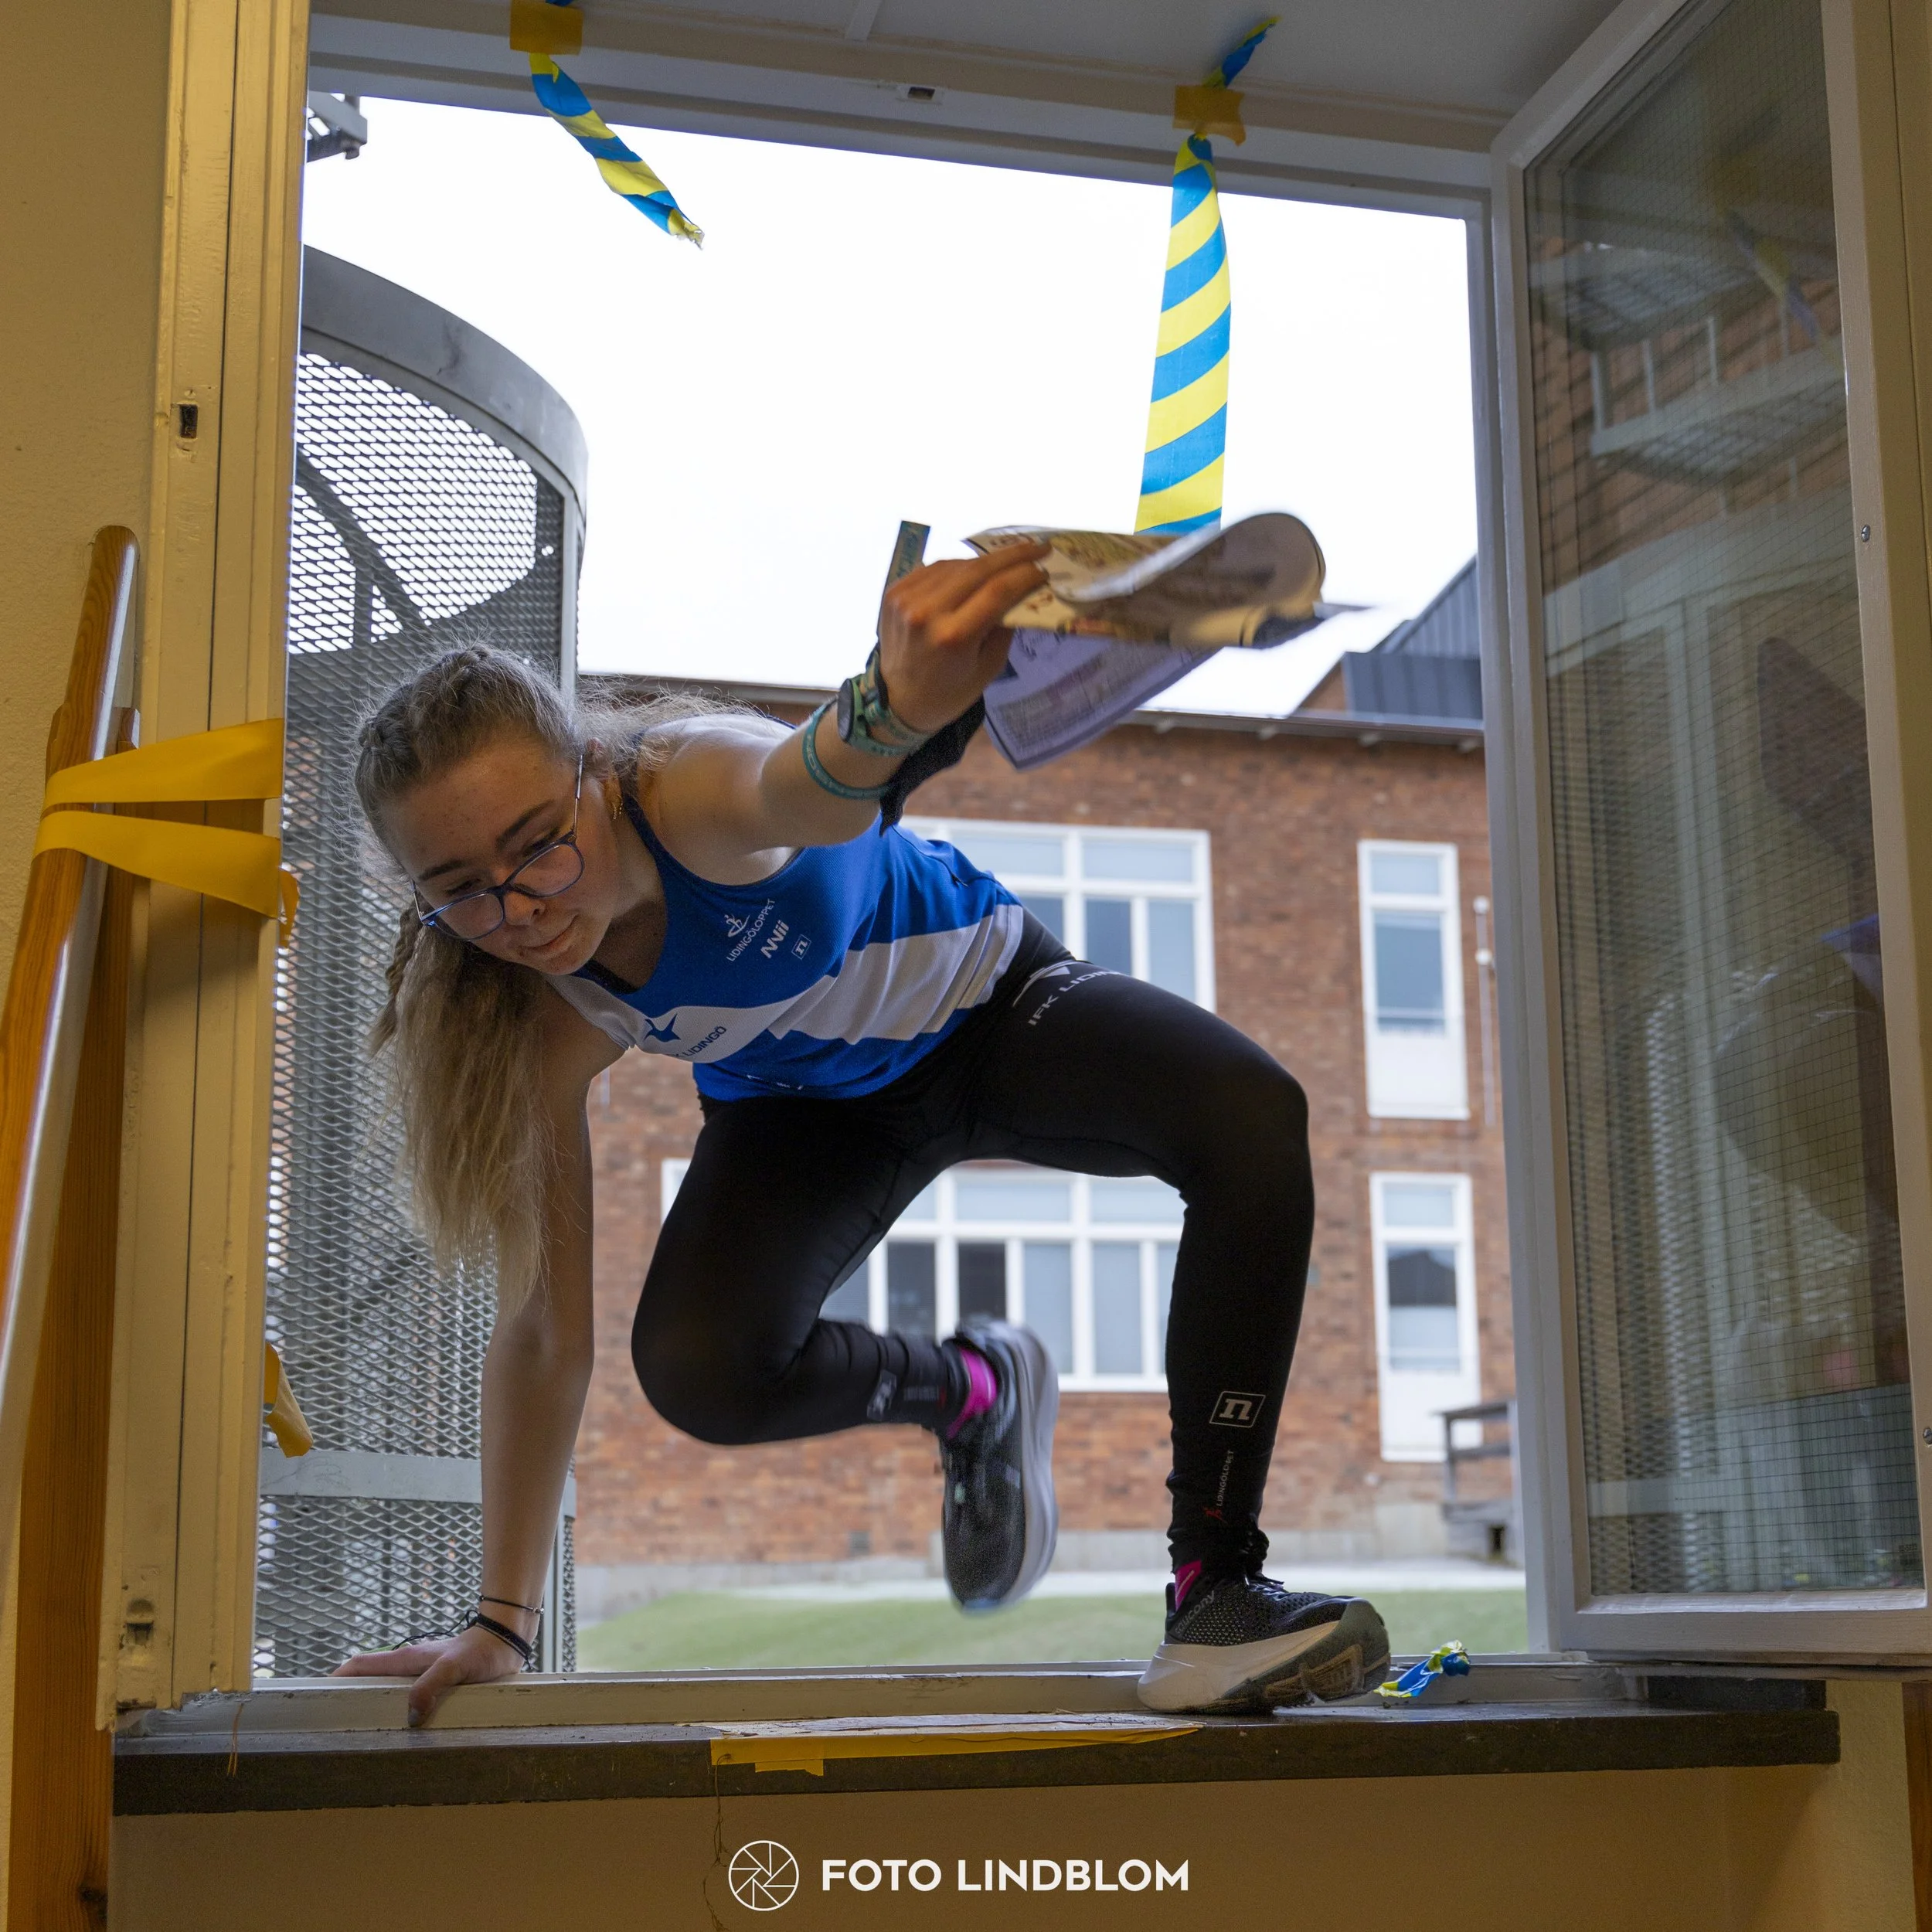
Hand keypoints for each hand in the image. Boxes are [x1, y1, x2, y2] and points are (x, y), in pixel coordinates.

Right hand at [332, 1619, 526, 1726]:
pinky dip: (396, 1712)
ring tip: (361, 1737)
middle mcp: (408, 1667)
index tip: (316, 1698)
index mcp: (406, 1659)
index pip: (360, 1665)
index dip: (336, 1679)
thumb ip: (432, 1685)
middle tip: (334, 1728)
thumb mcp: (456, 1667)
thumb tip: (409, 1715)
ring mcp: (420, 1675)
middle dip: (348, 1699)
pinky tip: (399, 1733)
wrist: (505, 1641)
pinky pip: (407, 1699)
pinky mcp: (434, 1684)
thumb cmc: (482, 1650)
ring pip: (386, 1692)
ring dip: (372, 1708)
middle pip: (367, 1681)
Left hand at [876, 542, 1048, 734]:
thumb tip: (1023, 590)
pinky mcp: (894, 592)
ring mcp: (906, 599)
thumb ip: (1005, 627)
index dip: (1024, 574)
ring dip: (984, 561)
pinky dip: (957, 567)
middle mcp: (927, 613)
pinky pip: (934, 568)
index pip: (997, 591)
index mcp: (954, 638)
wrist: (898, 700)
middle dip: (1012, 555)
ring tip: (1006, 561)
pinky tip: (972, 571)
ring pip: (956, 564)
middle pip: (978, 570)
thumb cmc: (950, 691)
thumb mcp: (989, 667)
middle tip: (1037, 547)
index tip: (1044, 567)